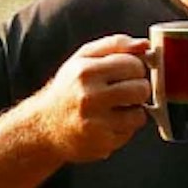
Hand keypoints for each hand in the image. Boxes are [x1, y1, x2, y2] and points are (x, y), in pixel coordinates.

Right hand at [30, 34, 154, 162]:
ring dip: (132, 110)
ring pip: (140, 113)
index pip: (134, 65)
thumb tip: (144, 44)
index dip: (135, 68)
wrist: (43, 126)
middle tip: (123, 91)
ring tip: (114, 107)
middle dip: (137, 88)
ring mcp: (95, 123)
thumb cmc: (68, 88)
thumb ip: (115, 45)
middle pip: (141, 89)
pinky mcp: (101, 143)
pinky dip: (124, 127)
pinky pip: (130, 131)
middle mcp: (89, 97)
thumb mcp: (83, 58)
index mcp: (85, 71)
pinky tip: (107, 122)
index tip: (126, 72)